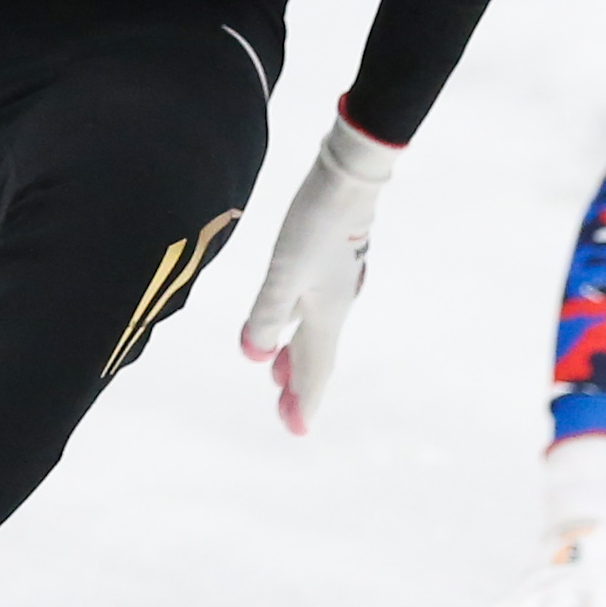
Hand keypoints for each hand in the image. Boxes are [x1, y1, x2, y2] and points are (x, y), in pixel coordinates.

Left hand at [236, 113, 399, 433]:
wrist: (350, 175)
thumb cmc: (317, 223)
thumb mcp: (285, 273)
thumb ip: (268, 314)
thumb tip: (255, 356)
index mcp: (327, 314)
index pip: (313, 368)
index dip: (303, 400)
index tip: (295, 430)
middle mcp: (336, 303)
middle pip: (314, 353)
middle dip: (298, 384)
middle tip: (285, 414)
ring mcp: (338, 281)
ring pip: (314, 330)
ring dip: (297, 355)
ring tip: (277, 374)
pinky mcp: (334, 259)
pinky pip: (315, 309)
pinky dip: (300, 326)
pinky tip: (292, 315)